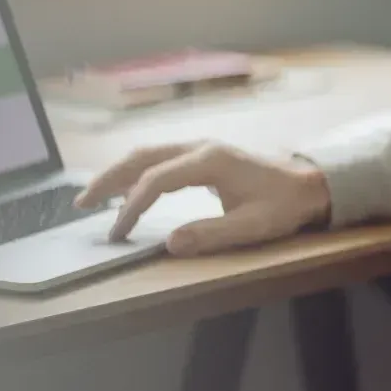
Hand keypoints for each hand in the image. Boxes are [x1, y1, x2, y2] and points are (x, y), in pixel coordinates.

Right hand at [76, 142, 331, 255]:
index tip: (116, 233)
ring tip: (92, 196)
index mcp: (210, 161)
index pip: (156, 180)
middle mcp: (201, 147)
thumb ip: (211, 235)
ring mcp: (202, 148)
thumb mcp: (252, 226)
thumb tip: (170, 243)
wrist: (310, 183)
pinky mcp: (205, 155)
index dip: (131, 206)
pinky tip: (126, 188)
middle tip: (81, 203)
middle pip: (143, 156)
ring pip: (149, 153)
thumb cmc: (284, 205)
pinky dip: (137, 170)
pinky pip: (161, 158)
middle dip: (109, 178)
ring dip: (119, 172)